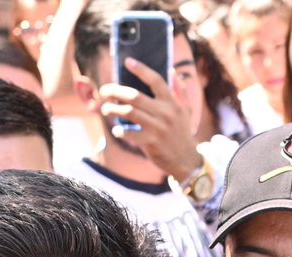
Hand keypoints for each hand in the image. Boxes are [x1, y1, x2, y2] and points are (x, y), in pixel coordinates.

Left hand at [98, 59, 200, 181]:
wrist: (187, 160)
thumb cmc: (182, 133)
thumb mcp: (187, 111)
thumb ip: (180, 91)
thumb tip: (173, 71)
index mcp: (172, 103)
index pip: (156, 80)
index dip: (141, 69)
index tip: (127, 62)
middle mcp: (165, 113)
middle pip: (134, 96)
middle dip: (115, 91)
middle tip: (105, 91)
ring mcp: (157, 128)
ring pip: (128, 112)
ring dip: (112, 109)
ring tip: (106, 108)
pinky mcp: (151, 142)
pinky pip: (129, 133)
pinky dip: (119, 131)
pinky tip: (116, 130)